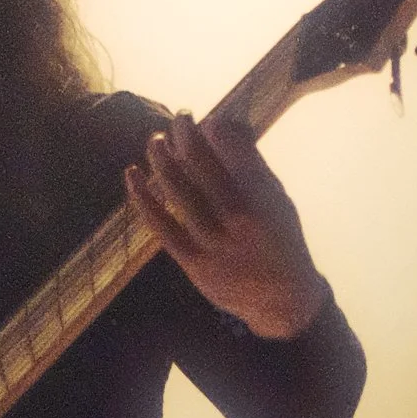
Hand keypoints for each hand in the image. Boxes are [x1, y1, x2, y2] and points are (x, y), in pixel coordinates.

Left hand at [126, 114, 327, 337]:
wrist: (283, 299)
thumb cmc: (279, 237)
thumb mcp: (277, 198)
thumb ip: (251, 163)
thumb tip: (222, 122)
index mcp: (264, 198)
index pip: (232, 150)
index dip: (214, 128)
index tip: (205, 120)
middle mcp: (240, 219)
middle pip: (202, 166)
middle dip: (186, 135)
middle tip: (180, 117)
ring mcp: (215, 243)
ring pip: (179, 191)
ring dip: (162, 159)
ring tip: (156, 140)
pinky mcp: (194, 263)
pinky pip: (161, 225)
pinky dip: (144, 197)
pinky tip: (133, 174)